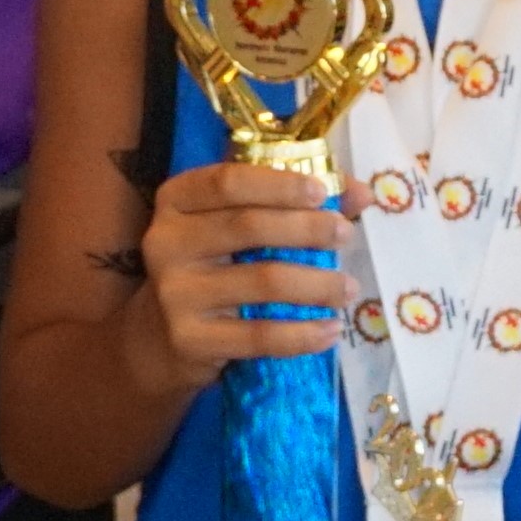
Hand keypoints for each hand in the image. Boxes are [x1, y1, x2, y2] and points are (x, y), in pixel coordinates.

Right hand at [131, 165, 352, 389]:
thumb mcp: (235, 224)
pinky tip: (330, 330)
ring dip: (316, 284)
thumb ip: (292, 201)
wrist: (159, 337)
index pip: (227, 181)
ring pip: (262, 281)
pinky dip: (302, 334)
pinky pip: (258, 336)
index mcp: (176, 200)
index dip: (278, 184)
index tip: (322, 192)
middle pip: (248, 226)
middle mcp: (166, 241)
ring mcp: (174, 292)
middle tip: (345, 235)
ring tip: (347, 289)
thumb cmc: (212, 265)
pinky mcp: (189, 339)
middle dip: (307, 229)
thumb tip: (361, 192)